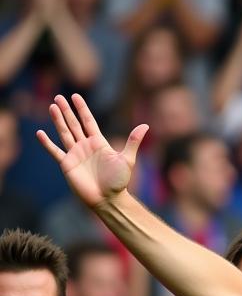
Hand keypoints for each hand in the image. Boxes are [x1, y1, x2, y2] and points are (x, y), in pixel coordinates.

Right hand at [37, 94, 148, 209]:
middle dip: (67, 111)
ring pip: (64, 133)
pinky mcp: (67, 164)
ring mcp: (75, 154)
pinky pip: (55, 151)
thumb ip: (133, 141)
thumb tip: (146, 125)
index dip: (82, 109)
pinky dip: (47, 143)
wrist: (109, 199)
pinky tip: (40, 133)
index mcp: (99, 143)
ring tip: (52, 106)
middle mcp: (86, 146)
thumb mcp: (127, 159)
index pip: (88, 121)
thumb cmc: (119, 182)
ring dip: (58, 120)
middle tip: (59, 96)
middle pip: (74, 124)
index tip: (75, 96)